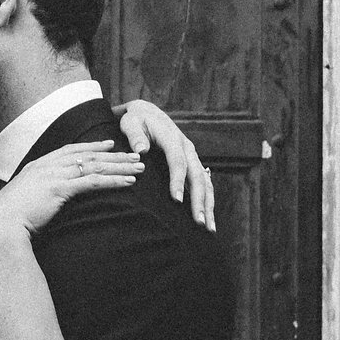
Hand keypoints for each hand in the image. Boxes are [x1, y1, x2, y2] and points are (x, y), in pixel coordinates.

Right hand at [0, 141, 142, 240]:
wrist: (1, 225)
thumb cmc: (10, 217)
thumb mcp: (23, 197)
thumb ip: (36, 191)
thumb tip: (45, 196)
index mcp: (38, 165)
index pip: (70, 150)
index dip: (92, 146)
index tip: (109, 144)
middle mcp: (47, 165)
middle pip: (87, 155)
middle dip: (113, 155)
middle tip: (134, 155)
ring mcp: (53, 175)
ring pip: (93, 166)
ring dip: (119, 166)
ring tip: (138, 168)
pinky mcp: (60, 189)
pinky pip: (92, 182)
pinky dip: (112, 180)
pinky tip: (127, 182)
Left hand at [114, 99, 216, 231]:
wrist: (147, 112)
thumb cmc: (136, 120)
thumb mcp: (131, 122)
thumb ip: (134, 135)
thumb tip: (141, 151)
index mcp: (172, 138)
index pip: (178, 161)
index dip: (178, 180)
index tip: (176, 200)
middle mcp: (187, 147)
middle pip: (197, 175)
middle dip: (199, 200)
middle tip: (198, 222)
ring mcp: (192, 156)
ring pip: (205, 181)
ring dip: (208, 204)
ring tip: (208, 227)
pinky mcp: (192, 163)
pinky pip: (204, 183)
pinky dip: (207, 200)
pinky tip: (208, 218)